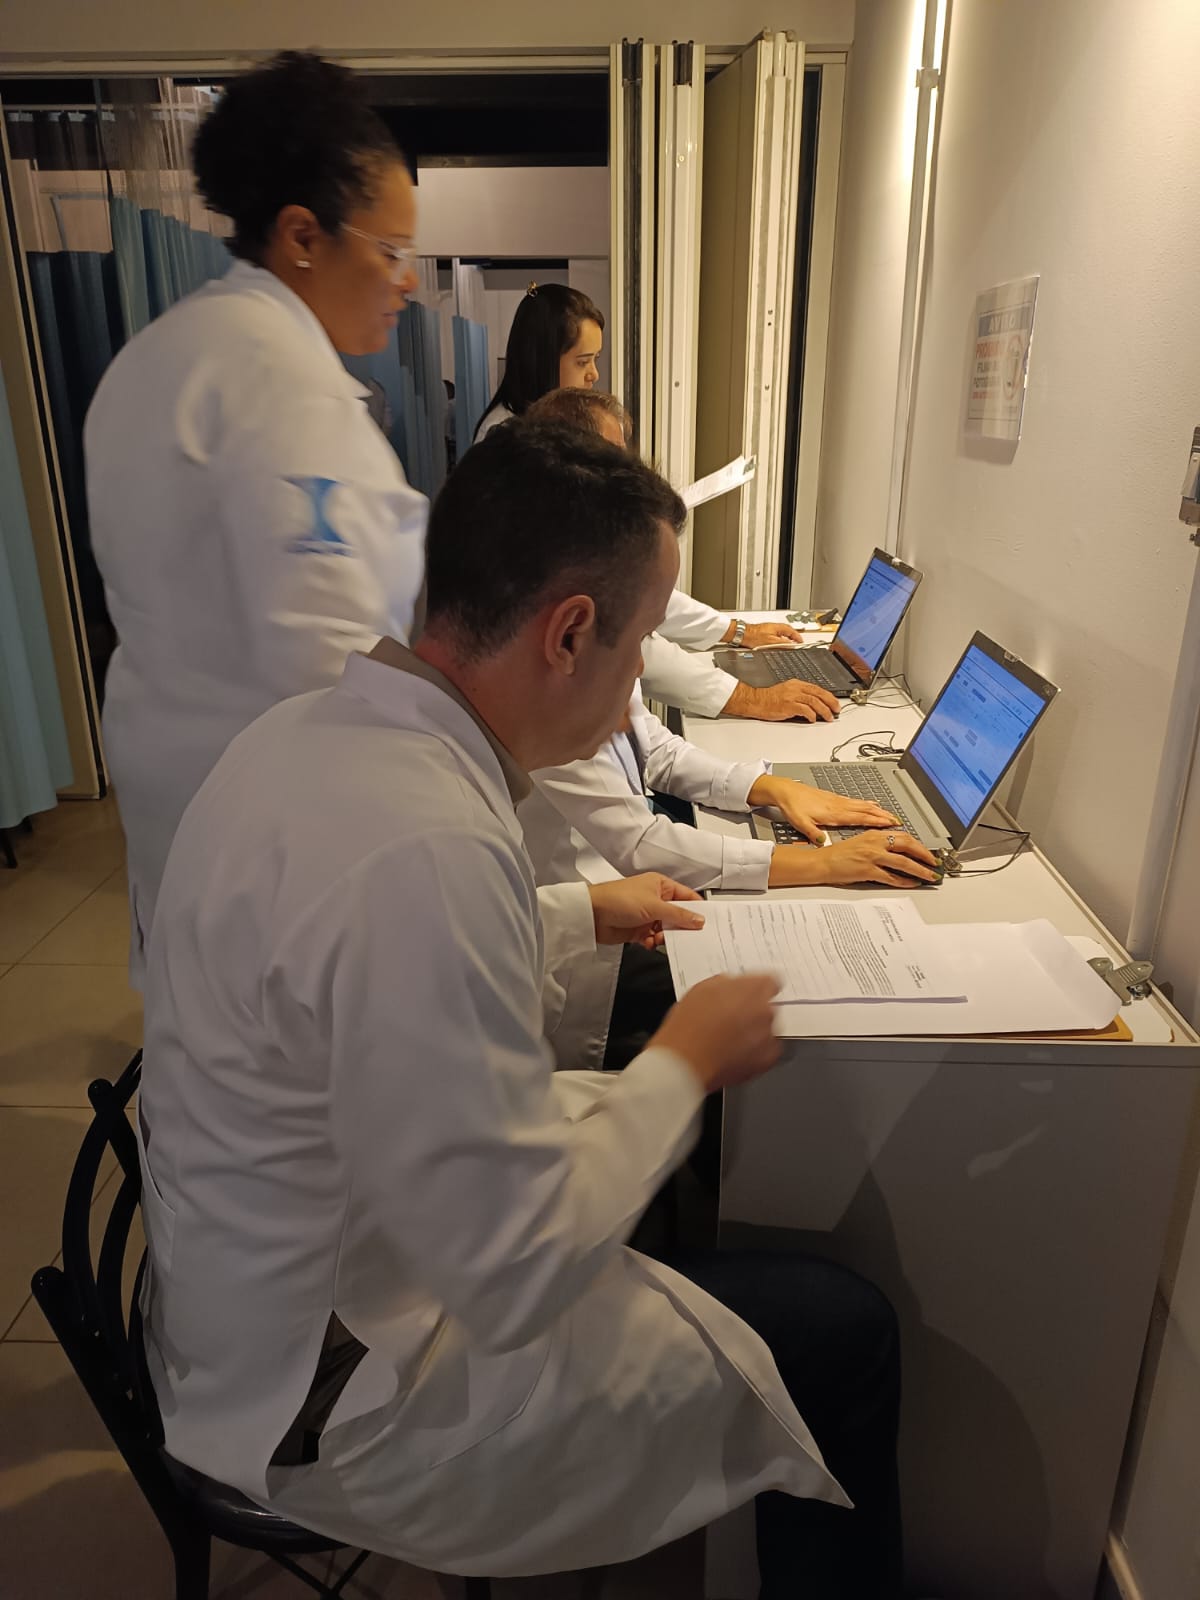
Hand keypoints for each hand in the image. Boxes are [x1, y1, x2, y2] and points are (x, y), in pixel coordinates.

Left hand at [589, 873, 704, 949]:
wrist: (592, 914)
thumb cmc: (618, 899)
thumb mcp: (654, 906)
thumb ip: (679, 914)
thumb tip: (699, 920)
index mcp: (661, 886)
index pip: (687, 897)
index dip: (698, 909)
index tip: (708, 923)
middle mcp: (656, 899)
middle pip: (678, 916)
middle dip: (682, 927)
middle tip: (688, 937)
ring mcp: (647, 915)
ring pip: (667, 929)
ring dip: (666, 937)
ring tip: (660, 939)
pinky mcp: (638, 930)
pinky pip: (654, 939)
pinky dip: (654, 943)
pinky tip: (649, 943)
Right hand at [651, 974, 781, 1092]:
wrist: (685, 1064)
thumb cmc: (688, 1028)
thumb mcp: (701, 989)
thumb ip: (727, 984)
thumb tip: (733, 986)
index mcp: (752, 989)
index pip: (771, 980)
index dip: (759, 987)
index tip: (751, 993)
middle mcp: (765, 1010)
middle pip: (768, 1006)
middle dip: (753, 1011)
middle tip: (730, 1019)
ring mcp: (768, 1036)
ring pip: (767, 1029)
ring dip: (754, 1031)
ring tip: (727, 1039)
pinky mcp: (767, 1059)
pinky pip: (767, 1050)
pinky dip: (755, 1052)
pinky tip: (733, 1053)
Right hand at [723, 679, 839, 722]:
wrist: (755, 700)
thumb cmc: (769, 699)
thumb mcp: (787, 691)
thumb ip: (800, 695)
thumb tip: (813, 704)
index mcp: (797, 684)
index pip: (817, 688)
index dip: (829, 696)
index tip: (835, 703)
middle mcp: (796, 688)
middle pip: (819, 693)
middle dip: (831, 702)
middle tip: (837, 710)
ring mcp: (792, 696)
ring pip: (814, 701)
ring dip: (824, 710)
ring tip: (828, 717)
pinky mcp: (788, 705)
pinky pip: (805, 709)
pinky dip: (811, 715)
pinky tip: (813, 719)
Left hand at [735, 620, 805, 647]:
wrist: (743, 634)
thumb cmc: (754, 636)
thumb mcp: (772, 642)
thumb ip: (783, 643)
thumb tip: (791, 645)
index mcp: (779, 627)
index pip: (793, 632)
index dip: (798, 638)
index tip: (801, 642)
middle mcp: (775, 627)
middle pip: (788, 631)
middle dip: (793, 637)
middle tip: (796, 643)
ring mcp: (770, 629)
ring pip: (782, 634)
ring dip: (786, 639)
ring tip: (788, 645)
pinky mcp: (765, 632)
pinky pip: (776, 636)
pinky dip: (780, 640)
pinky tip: (777, 644)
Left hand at [748, 775, 896, 843]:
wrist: (786, 790)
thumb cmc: (793, 806)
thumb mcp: (801, 823)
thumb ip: (813, 834)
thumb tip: (823, 843)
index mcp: (834, 813)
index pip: (860, 818)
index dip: (877, 821)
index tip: (890, 824)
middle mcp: (839, 805)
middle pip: (866, 810)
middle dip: (883, 815)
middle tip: (897, 821)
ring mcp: (838, 800)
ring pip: (863, 805)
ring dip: (878, 809)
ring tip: (890, 814)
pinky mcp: (835, 798)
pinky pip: (856, 801)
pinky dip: (867, 803)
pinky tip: (871, 804)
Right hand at [808, 829, 940, 887]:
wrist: (822, 863)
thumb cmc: (839, 855)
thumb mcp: (862, 843)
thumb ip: (880, 845)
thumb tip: (898, 852)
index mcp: (874, 834)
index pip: (903, 836)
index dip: (919, 845)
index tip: (928, 852)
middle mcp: (875, 843)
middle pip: (908, 846)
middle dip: (925, 855)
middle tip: (935, 863)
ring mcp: (872, 857)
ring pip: (903, 863)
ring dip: (920, 870)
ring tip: (930, 876)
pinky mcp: (868, 871)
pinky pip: (892, 877)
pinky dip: (905, 881)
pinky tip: (912, 883)